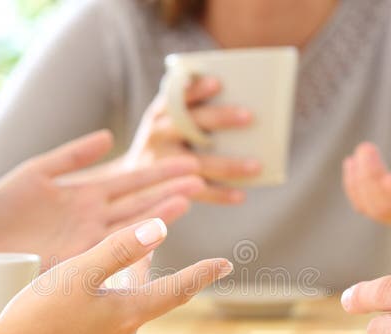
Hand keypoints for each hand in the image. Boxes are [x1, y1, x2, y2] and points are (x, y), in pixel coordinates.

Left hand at [0, 130, 205, 263]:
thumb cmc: (0, 206)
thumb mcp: (37, 172)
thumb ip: (72, 155)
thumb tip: (108, 137)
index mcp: (85, 193)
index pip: (130, 180)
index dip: (158, 172)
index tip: (187, 163)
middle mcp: (94, 217)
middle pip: (139, 201)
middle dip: (169, 189)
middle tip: (202, 177)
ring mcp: (88, 239)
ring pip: (131, 225)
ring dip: (159, 212)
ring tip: (188, 198)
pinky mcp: (77, 260)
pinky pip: (111, 250)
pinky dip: (133, 242)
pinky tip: (156, 234)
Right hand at [0, 219, 232, 333]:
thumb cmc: (35, 318)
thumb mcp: (76, 273)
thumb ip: (119, 249)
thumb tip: (160, 226)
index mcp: (127, 315)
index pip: (176, 290)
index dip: (202, 273)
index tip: (225, 264)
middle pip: (134, 305)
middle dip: (122, 285)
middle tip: (94, 270)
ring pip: (108, 326)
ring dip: (96, 311)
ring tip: (59, 304)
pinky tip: (50, 332)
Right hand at [127, 76, 260, 204]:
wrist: (133, 181)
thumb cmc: (167, 144)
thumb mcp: (169, 123)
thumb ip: (193, 112)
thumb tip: (242, 107)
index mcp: (159, 113)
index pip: (179, 96)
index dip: (196, 89)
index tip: (217, 82)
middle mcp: (157, 134)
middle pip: (191, 124)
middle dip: (221, 118)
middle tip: (249, 116)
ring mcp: (160, 162)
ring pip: (198, 162)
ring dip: (228, 165)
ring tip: (256, 166)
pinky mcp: (167, 187)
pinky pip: (198, 191)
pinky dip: (220, 194)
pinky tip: (241, 195)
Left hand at [343, 130, 390, 223]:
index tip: (386, 178)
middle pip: (387, 207)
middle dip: (371, 178)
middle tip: (365, 147)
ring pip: (372, 208)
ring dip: (359, 181)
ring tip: (361, 151)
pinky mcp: (386, 207)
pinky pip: (363, 204)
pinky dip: (352, 186)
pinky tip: (350, 162)